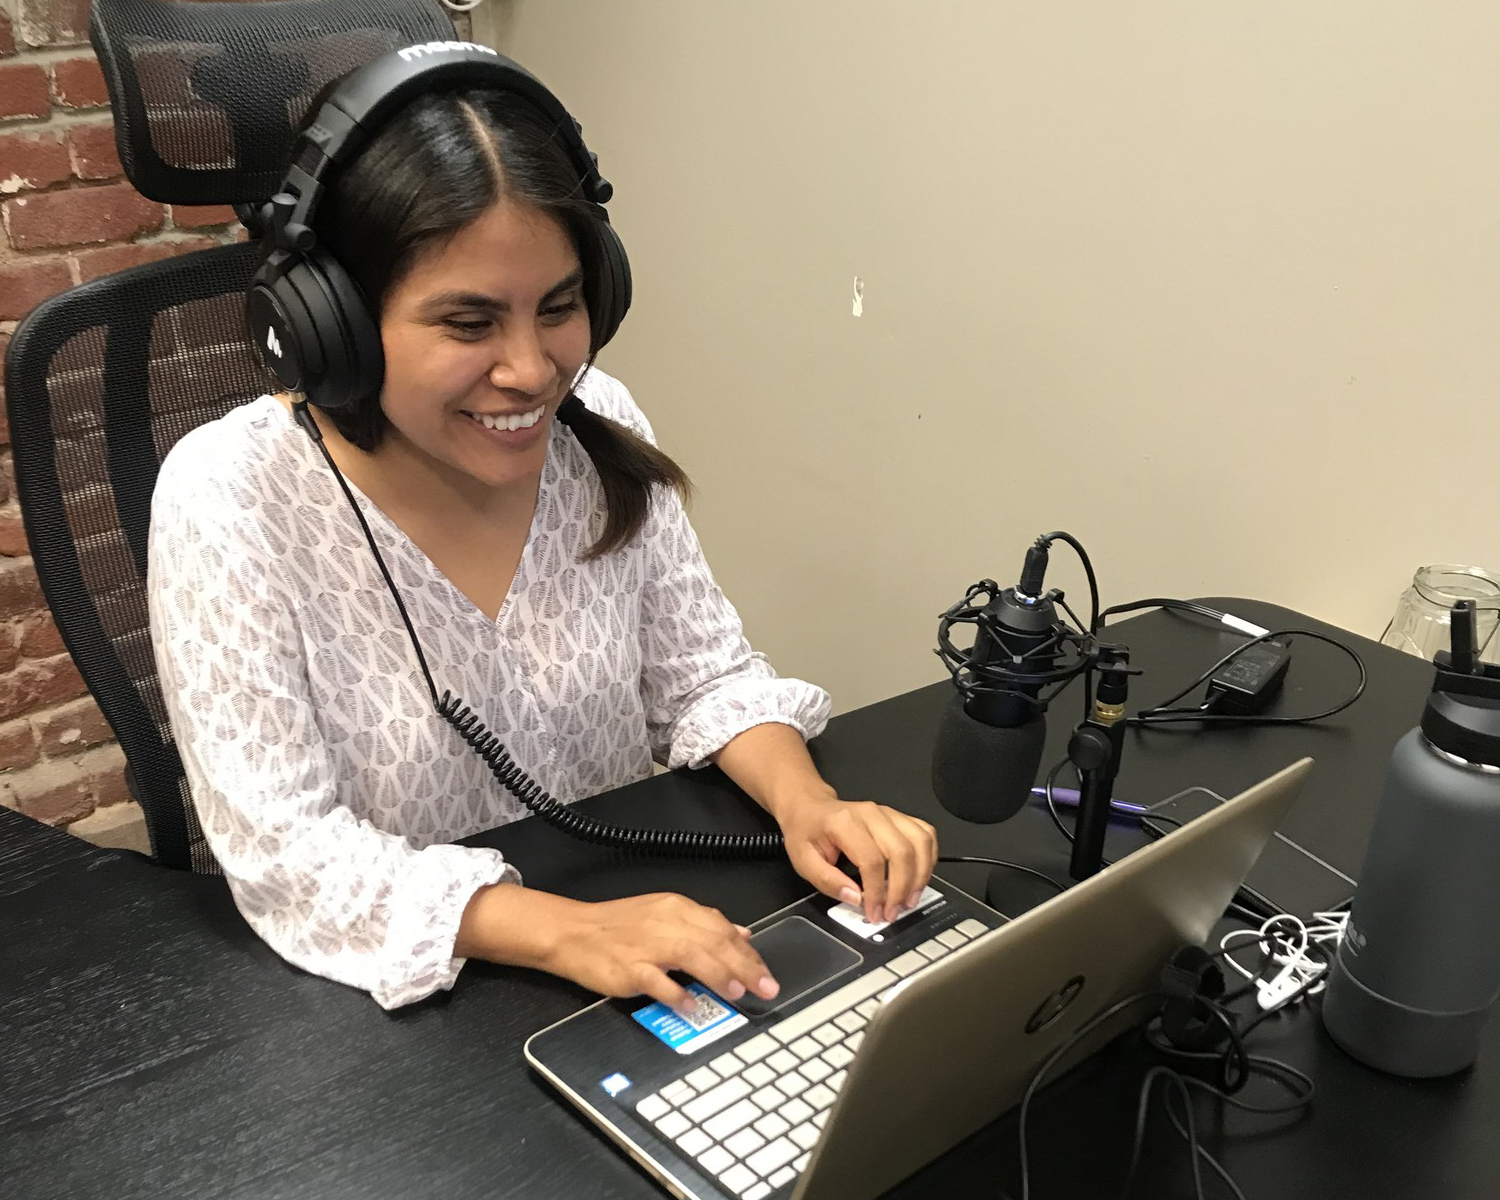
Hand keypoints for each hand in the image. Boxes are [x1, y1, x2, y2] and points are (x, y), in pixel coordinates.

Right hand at [545, 893, 779, 1016]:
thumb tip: (743, 933)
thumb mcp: (665, 914)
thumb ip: (705, 924)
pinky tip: (690, 1005)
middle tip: (766, 988)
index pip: (722, 928)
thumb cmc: (619, 926)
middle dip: (744, 966)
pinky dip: (675, 993)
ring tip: (737, 993)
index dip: (748, 952)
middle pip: (713, 941)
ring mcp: (646, 945)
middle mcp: (665, 922)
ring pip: (690, 955)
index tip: (767, 973)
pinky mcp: (627, 968)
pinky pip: (656, 980)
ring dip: (717, 974)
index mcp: (677, 908)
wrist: (572, 932)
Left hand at [775, 792, 938, 924]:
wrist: (811, 807)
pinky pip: (926, 835)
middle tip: (892, 912)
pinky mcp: (899, 817)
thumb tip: (855, 898)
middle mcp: (871, 814)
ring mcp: (889, 813)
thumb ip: (828, 881)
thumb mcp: (804, 861)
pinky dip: (929, 858)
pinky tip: (919, 877)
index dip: (876, 892)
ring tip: (909, 899)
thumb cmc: (807, 831)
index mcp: (844, 823)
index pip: (871, 860)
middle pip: (901, 852)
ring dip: (920, 876)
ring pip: (920, 842)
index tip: (874, 912)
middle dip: (901, 889)